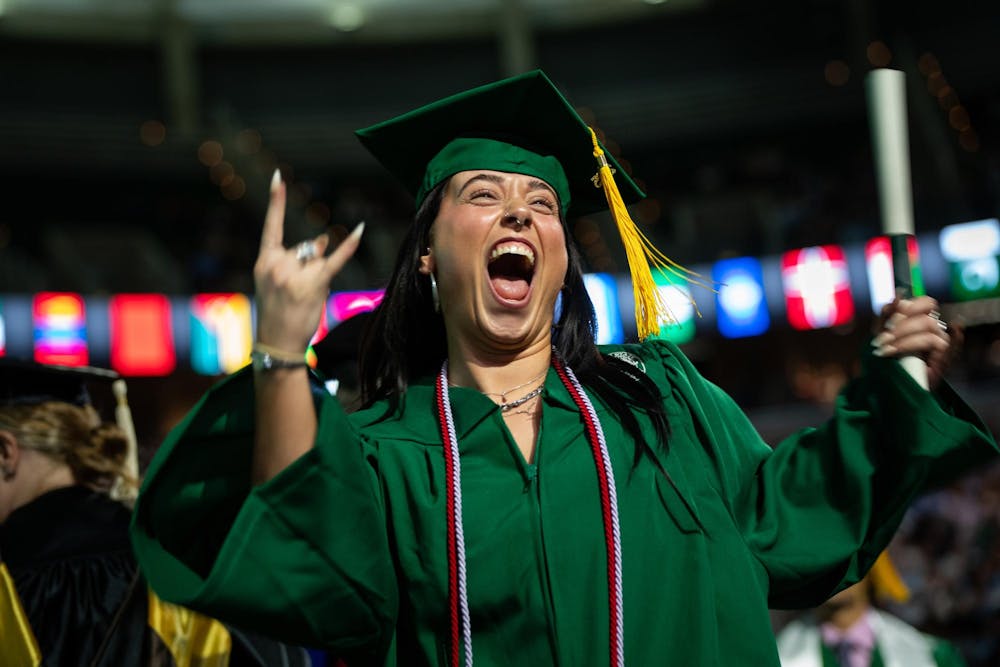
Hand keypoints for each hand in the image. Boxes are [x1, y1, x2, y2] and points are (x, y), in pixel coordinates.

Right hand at [253, 170, 364, 353]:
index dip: (276, 201)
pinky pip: (336, 259)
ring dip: (317, 275)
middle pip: (305, 248)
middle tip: (294, 294)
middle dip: (306, 266)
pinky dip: (350, 244)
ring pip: (318, 258)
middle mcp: (278, 263)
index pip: (271, 226)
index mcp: (264, 261)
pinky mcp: (316, 282)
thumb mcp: (278, 282)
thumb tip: (323, 239)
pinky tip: (360, 228)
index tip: (279, 177)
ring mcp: (296, 274)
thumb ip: (299, 257)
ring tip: (304, 298)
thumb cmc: (278, 311)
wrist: (277, 341)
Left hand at [872, 295, 958, 388]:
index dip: (912, 306)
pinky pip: (949, 347)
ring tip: (887, 351)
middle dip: (900, 329)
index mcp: (919, 319)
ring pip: (930, 334)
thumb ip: (887, 314)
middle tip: (880, 340)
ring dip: (905, 341)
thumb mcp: (880, 333)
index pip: (926, 303)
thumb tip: (897, 295)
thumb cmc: (885, 354)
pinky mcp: (943, 360)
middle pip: (925, 320)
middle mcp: (933, 329)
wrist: (889, 383)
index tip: (890, 319)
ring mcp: (940, 343)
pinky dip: (952, 339)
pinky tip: (951, 331)